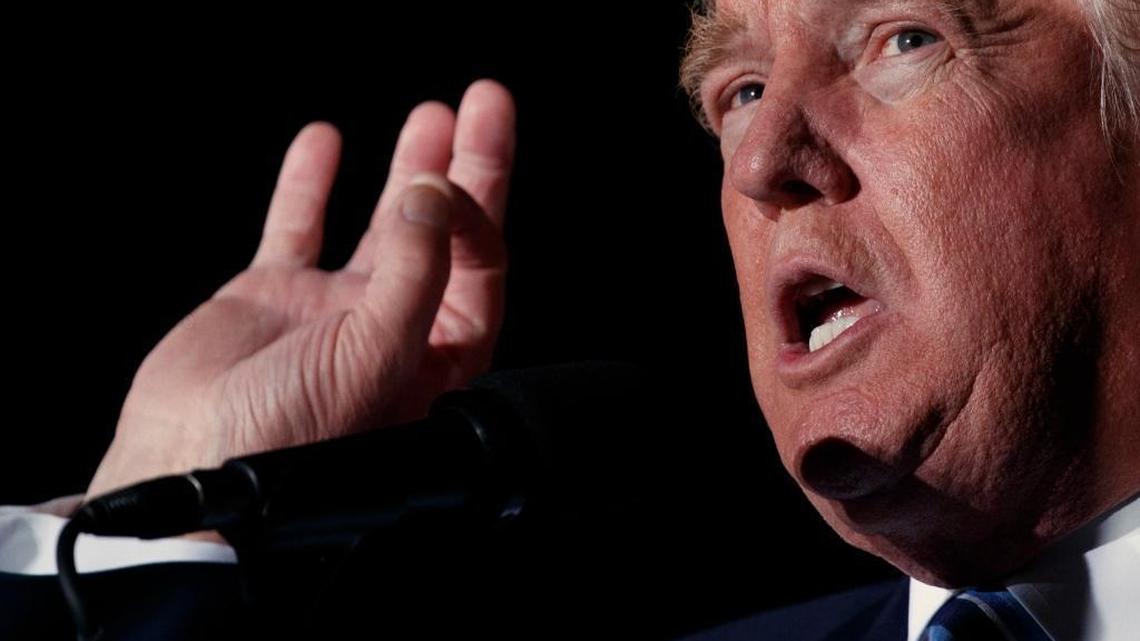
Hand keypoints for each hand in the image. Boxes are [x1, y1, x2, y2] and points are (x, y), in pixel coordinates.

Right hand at [86, 80, 515, 508]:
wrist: (188, 469)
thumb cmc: (289, 444)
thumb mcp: (375, 356)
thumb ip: (412, 272)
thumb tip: (433, 192)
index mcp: (436, 356)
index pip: (479, 264)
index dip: (473, 210)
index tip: (448, 176)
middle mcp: (393, 327)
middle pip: (446, 234)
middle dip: (467, 167)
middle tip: (485, 103)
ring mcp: (334, 309)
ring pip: (383, 224)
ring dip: (406, 170)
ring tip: (430, 116)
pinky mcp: (275, 296)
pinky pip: (298, 228)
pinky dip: (309, 185)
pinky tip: (325, 142)